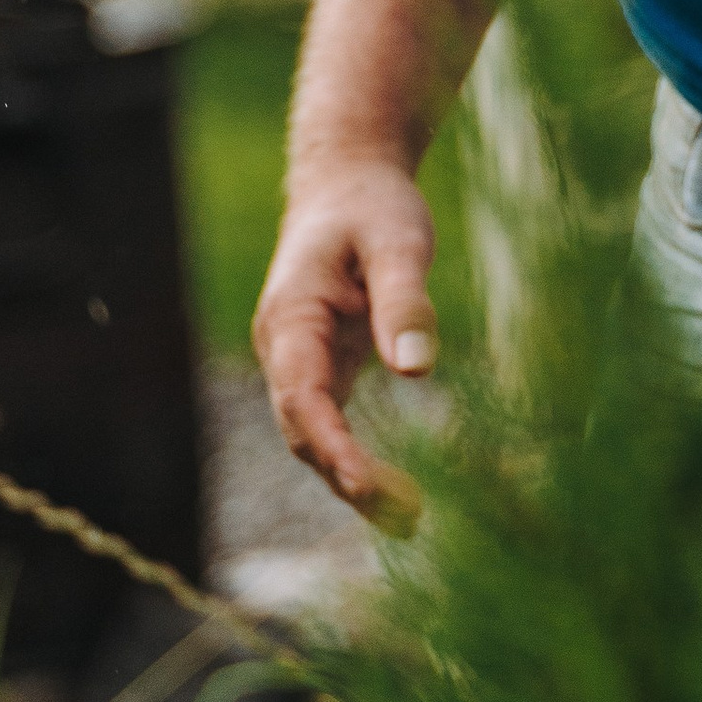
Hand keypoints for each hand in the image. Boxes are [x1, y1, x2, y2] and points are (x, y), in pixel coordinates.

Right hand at [253, 162, 437, 524]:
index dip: (331, 445)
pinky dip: (356, 461)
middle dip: (346, 478)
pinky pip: (330, 425)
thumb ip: (405, 300)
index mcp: (291, 317)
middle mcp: (284, 348)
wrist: (348, 181)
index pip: (302, 396)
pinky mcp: (324, 367)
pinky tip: (395, 493)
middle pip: (302, 430)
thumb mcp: (398, 240)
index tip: (367, 484)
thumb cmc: (373, 205)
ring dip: (351, 480)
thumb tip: (417, 369)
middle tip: (408, 516)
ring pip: (313, 436)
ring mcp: (299, 361)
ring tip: (410, 520)